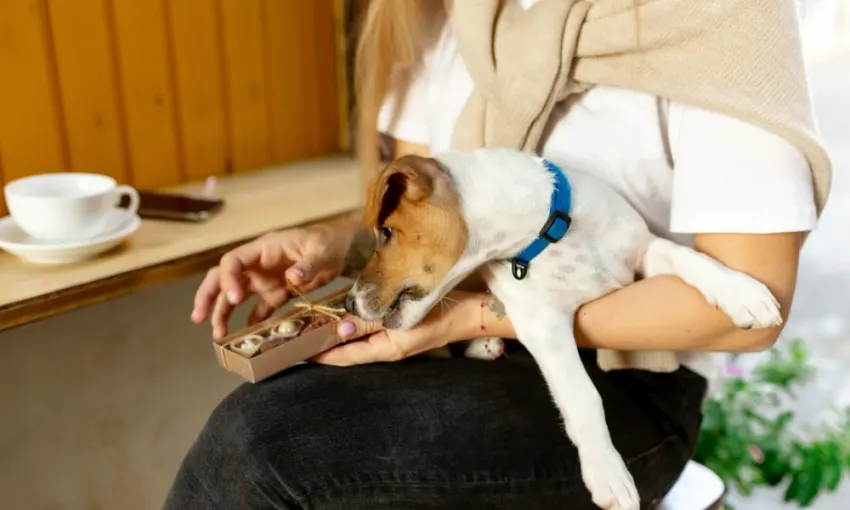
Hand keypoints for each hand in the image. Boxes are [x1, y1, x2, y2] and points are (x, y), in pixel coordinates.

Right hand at [192, 223, 354, 338]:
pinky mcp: (277, 294)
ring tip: (218, 336)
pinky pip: (258, 310)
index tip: (235, 299)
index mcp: (264, 249)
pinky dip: (250, 324)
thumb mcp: (322, 250)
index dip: (228, 279)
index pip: (234, 262)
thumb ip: (308, 264)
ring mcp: (266, 280)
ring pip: (235, 297)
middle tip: (199, 318)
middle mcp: (258, 265)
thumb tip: (291, 277)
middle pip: (223, 278)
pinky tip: (246, 339)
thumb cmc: (331, 242)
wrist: (346, 249)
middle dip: (209, 296)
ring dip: (224, 314)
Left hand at [312, 291, 477, 365]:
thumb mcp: (402, 319)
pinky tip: (343, 313)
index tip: (295, 352)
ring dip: (336, 333)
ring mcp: (392, 339)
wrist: (470, 312)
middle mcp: (385, 348)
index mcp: (385, 350)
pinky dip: (353, 324)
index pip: (344, 357)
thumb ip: (370, 322)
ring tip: (312, 324)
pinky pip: (368, 331)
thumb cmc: (440, 315)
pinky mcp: (397, 328)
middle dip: (323, 344)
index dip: (319, 355)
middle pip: (347, 350)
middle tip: (297, 335)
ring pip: (357, 340)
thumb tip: (339, 329)